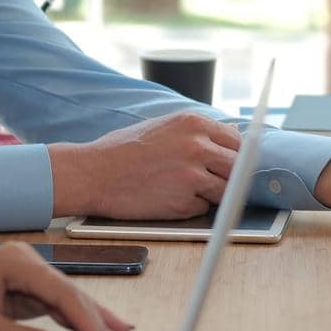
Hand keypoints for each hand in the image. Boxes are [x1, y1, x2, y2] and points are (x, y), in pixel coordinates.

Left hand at [0, 241, 134, 330]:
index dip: (91, 325)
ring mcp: (28, 273)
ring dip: (94, 327)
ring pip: (70, 302)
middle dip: (101, 327)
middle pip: (74, 296)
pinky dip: (75, 324)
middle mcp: (29, 262)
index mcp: (19, 263)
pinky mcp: (24, 287)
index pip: (66, 296)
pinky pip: (55, 307)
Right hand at [50, 111, 238, 219]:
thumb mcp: (162, 127)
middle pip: (237, 166)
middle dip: (229, 175)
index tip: (233, 163)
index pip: (236, 140)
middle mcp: (197, 146)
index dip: (235, 154)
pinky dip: (193, 206)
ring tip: (185, 188)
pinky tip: (170, 198)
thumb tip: (233, 136)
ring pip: (225, 189)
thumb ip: (197, 132)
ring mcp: (193, 175)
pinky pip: (204, 207)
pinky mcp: (184, 202)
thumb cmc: (123, 150)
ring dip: (213, 193)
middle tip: (214, 180)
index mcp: (193, 123)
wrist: (93, 174)